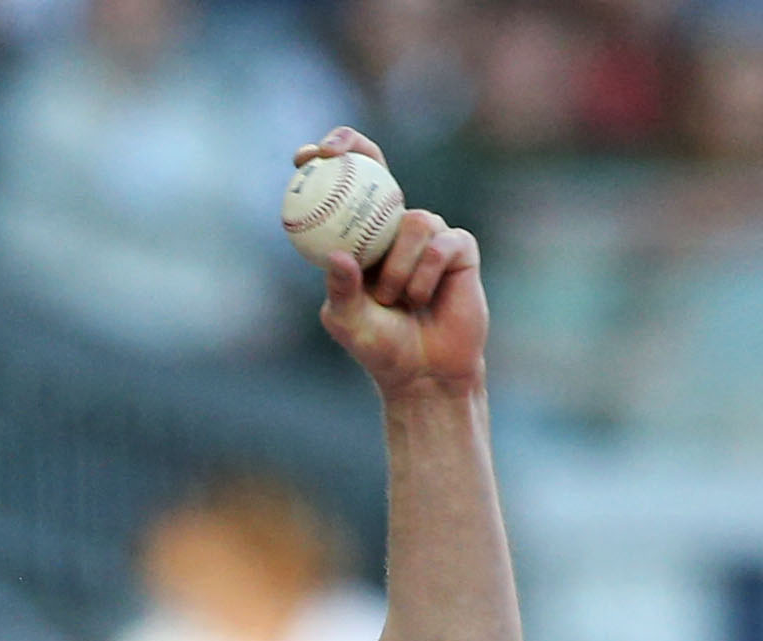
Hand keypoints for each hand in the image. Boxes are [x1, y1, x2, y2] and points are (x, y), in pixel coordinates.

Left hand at [297, 129, 487, 399]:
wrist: (426, 372)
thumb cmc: (381, 347)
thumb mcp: (348, 321)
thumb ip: (341, 289)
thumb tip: (336, 255)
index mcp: (361, 240)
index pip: (344, 190)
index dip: (326, 163)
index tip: (303, 156)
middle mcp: (394, 229)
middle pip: (378, 171)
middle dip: (355, 147)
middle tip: (333, 152)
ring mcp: (429, 236)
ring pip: (413, 220)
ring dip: (398, 267)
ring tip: (395, 300)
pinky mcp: (459, 248)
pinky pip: (440, 245)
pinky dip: (425, 275)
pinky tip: (422, 298)